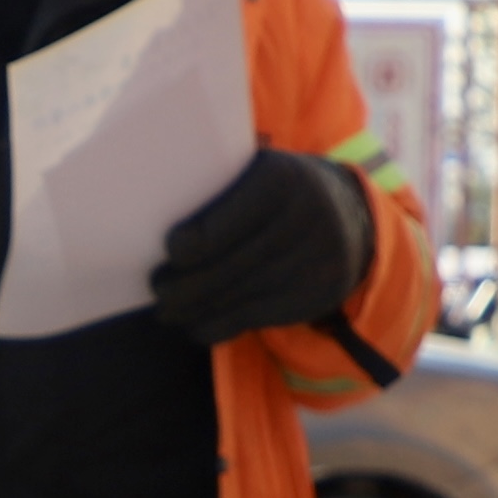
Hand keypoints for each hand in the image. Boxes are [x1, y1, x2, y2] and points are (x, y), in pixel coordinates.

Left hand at [148, 146, 374, 351]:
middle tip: (157, 287)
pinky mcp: (313, 298)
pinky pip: (254, 319)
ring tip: (169, 308)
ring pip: (236, 299)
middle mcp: (303, 221)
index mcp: (281, 180)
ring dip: (194, 310)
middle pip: (226, 268)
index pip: (223, 224)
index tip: (168, 252)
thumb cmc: (280, 191)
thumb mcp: (259, 171)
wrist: (352, 218)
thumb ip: (218, 185)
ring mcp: (312, 263)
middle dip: (182, 286)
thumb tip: (145, 216)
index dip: (187, 246)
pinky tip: (197, 323)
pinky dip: (218, 326)